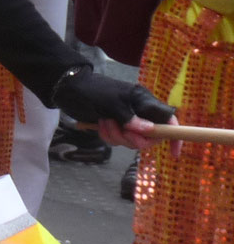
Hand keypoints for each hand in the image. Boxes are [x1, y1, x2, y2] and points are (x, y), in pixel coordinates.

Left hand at [52, 67, 173, 149]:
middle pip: (149, 136)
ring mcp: (126, 121)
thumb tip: (150, 131)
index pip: (168, 119)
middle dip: (134, 138)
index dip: (174, 135)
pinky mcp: (114, 127)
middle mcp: (139, 112)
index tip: (174, 153)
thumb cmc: (94, 91)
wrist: (69, 90)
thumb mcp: (113, 103)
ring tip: (105, 121)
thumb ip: (131, 118)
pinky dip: (109, 136)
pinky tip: (99, 125)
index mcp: (144, 102)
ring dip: (118, 136)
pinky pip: (118, 141)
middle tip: (122, 129)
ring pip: (132, 141)